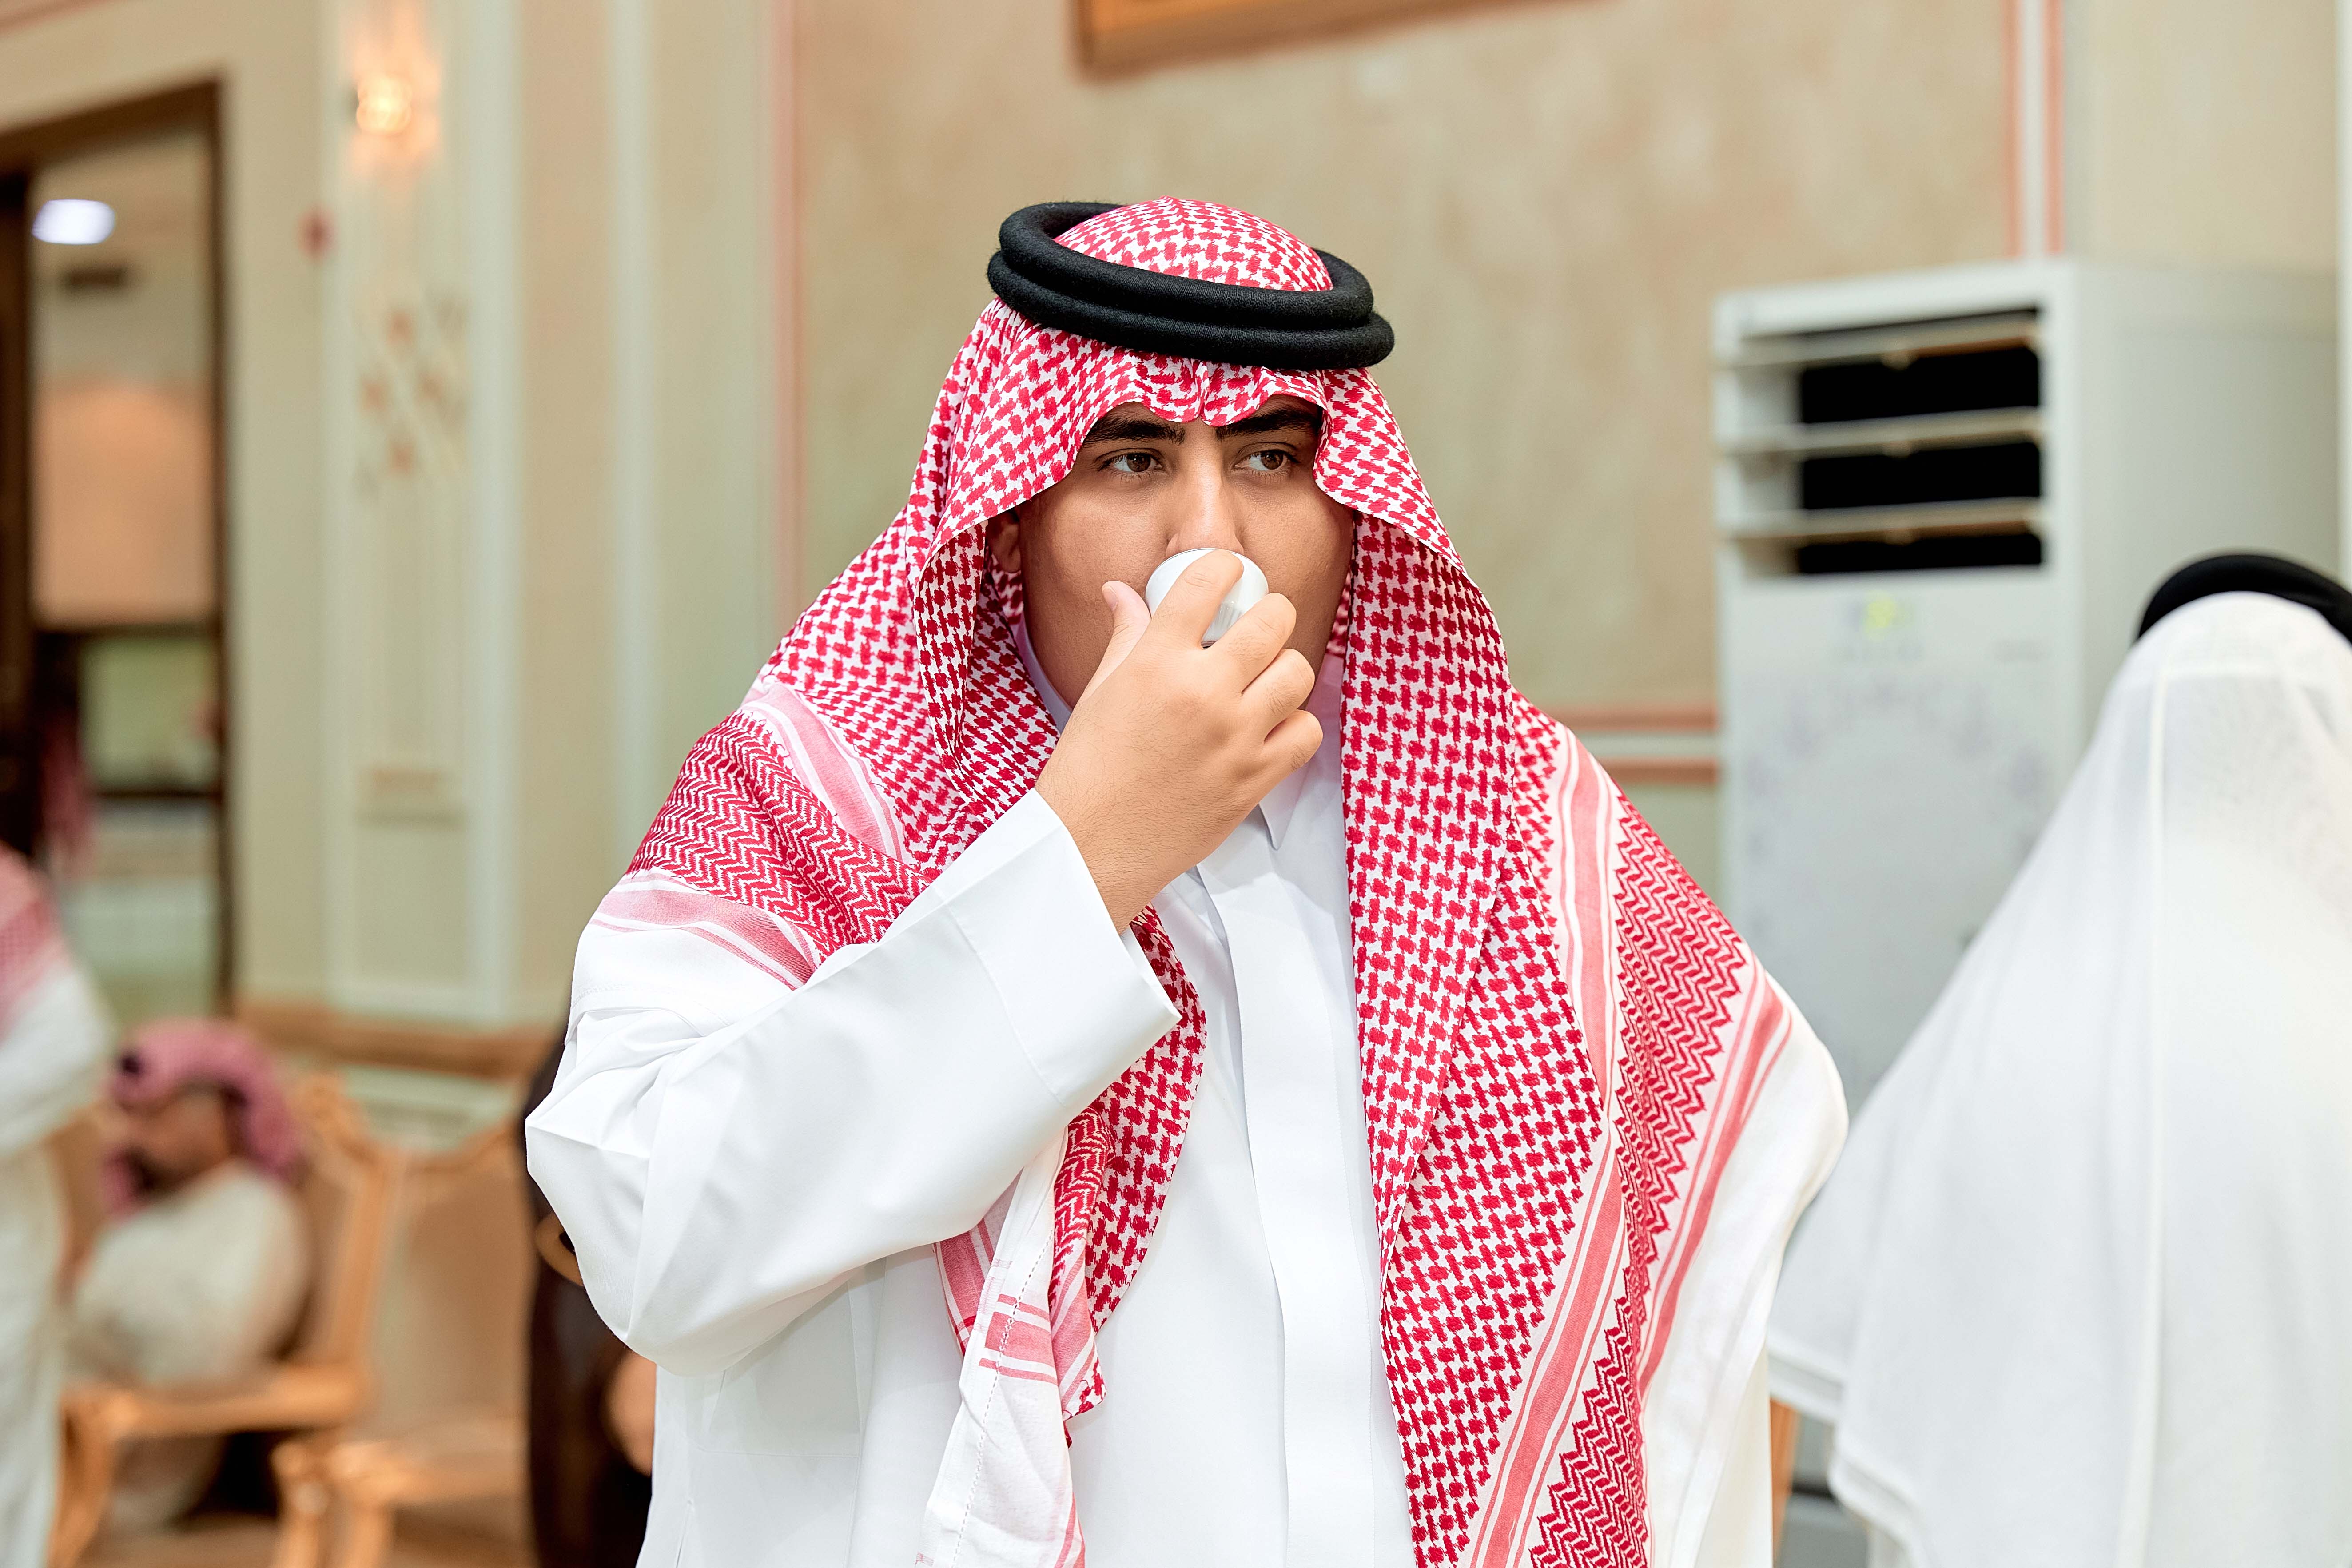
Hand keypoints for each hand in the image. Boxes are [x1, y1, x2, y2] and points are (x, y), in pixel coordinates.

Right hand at [1035, 551, 1320, 928]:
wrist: (1091, 845)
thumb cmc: (1090, 769)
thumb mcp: (1101, 690)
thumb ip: (1125, 634)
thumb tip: (1122, 592)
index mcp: (1157, 662)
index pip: (1208, 581)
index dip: (1225, 568)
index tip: (1229, 575)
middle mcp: (1202, 693)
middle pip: (1273, 620)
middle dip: (1270, 613)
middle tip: (1258, 626)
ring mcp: (1234, 737)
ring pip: (1297, 673)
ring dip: (1285, 669)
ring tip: (1264, 681)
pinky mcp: (1254, 779)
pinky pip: (1306, 732)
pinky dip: (1295, 726)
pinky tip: (1270, 728)